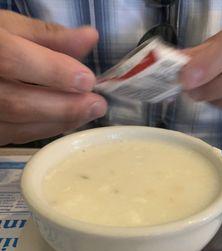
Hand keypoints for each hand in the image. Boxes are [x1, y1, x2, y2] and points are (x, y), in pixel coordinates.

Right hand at [0, 11, 106, 144]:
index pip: (12, 60)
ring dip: (60, 121)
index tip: (87, 80)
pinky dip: (47, 129)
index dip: (52, 71)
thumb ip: (47, 36)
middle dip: (63, 107)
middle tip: (97, 105)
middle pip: (18, 103)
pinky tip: (68, 120)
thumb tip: (89, 38)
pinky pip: (19, 136)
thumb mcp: (11, 29)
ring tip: (88, 112)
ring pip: (19, 126)